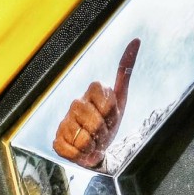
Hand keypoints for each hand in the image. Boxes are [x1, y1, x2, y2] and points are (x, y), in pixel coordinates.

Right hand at [53, 38, 140, 167]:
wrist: (98, 150)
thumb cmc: (109, 124)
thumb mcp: (121, 99)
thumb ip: (125, 71)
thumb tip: (136, 40)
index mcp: (90, 94)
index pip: (102, 96)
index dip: (110, 110)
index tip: (111, 115)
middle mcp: (75, 105)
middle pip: (91, 118)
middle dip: (103, 130)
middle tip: (103, 132)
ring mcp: (64, 122)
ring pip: (82, 136)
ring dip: (93, 144)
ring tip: (93, 142)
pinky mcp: (57, 141)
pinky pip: (70, 149)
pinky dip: (80, 154)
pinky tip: (82, 150)